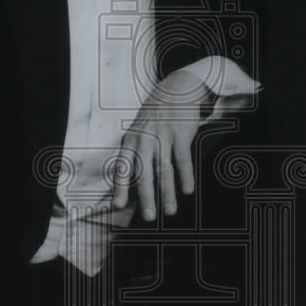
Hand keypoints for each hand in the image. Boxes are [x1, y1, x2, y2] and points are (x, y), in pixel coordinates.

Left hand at [111, 69, 216, 220]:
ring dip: (167, 193)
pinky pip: (183, 160)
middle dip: (145, 198)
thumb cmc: (157, 113)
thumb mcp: (139, 127)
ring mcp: (162, 136)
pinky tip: (188, 191)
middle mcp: (144, 139)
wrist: (178, 87)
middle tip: (148, 217)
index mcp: (131, 139)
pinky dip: (185, 176)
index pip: (123, 167)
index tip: (117, 206)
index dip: (120, 187)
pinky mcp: (180, 133)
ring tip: (170, 212)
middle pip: (144, 174)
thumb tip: (128, 177)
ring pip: (164, 171)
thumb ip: (134, 150)